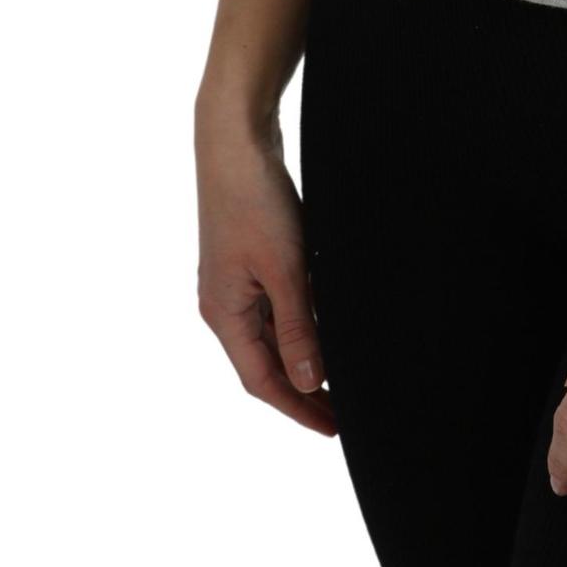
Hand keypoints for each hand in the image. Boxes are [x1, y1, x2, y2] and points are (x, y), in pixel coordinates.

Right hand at [196, 114, 334, 436]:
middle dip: (302, 390)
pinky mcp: (249, 257)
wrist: (235, 139)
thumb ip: (297, 326)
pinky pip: (276, 305)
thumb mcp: (284, 268)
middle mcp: (224, 304)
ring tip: (338, 377)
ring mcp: (234, 281)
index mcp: (224, 314)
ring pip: (271, 334)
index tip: (334, 427)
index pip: (262, 381)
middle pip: (265, 363)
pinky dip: (300, 323)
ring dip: (302, 357)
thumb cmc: (254, 200)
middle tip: (341, 412)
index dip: (298, 408)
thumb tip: (306, 381)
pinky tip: (325, 325)